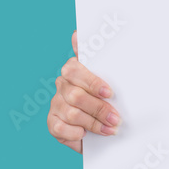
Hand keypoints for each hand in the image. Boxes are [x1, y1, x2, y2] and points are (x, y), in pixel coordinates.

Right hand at [47, 30, 121, 153]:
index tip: (109, 93)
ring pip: (72, 113)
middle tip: (116, 118)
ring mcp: (56, 102)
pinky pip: (60, 128)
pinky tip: (86, 134)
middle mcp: (63, 83)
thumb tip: (79, 34)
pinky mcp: (52, 122)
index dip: (92, 82)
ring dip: (93, 123)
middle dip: (99, 108)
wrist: (104, 126)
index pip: (75, 68)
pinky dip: (76, 133)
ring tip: (110, 129)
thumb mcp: (113, 79)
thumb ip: (104, 59)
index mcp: (75, 68)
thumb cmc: (109, 97)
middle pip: (76, 95)